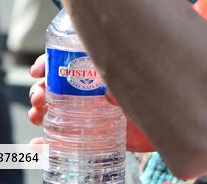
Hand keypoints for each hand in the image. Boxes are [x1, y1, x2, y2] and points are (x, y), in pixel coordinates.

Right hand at [29, 54, 154, 152]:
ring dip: (39, 111)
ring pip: (54, 112)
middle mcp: (91, 91)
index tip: (38, 69)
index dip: (49, 62)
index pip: (68, 60)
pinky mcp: (91, 138)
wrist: (171, 126)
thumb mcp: (142, 85)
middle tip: (39, 95)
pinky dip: (45, 146)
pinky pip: (62, 142)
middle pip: (55, 87)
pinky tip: (36, 146)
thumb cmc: (158, 94)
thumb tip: (108, 94)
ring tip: (37, 114)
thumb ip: (126, 88)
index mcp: (99, 72)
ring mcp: (89, 115)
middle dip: (40, 88)